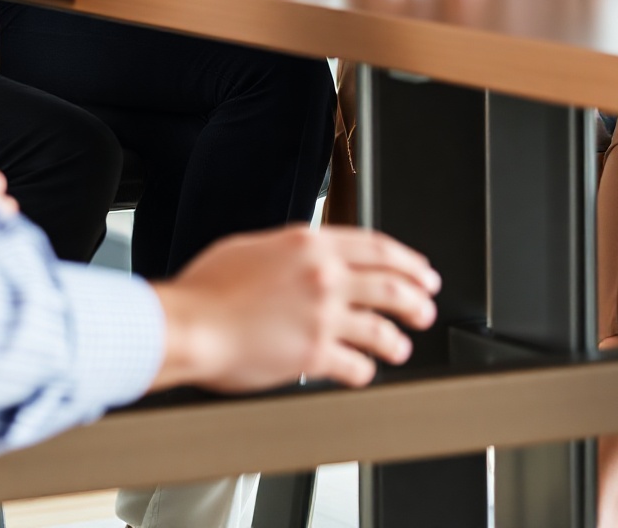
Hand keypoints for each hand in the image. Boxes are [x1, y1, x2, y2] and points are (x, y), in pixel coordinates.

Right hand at [152, 225, 439, 392]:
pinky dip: (365, 370)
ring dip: (397, 339)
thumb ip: (292, 250)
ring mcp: (323, 315)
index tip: (419, 269)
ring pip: (381, 327)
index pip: (377, 247)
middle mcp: (324, 276)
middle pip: (390, 285)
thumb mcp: (255, 246)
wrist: (191, 324)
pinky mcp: (314, 354)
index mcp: (311, 244)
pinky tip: (365, 372)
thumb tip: (307, 255)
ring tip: (402, 346)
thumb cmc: (209, 288)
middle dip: (417, 297)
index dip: (406, 260)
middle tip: (426, 305)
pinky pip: (356, 365)